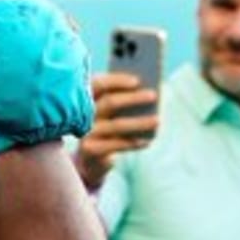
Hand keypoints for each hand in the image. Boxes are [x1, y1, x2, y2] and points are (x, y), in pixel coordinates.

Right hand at [74, 72, 158, 190]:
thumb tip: (147, 92)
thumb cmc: (104, 128)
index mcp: (83, 99)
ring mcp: (85, 131)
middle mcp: (81, 113)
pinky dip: (134, 142)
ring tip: (158, 120)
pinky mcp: (90, 149)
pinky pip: (117, 144)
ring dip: (139, 122)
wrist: (89, 158)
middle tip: (153, 95)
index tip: (137, 81)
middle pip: (109, 102)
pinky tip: (147, 141)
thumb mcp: (108, 112)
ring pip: (116, 125)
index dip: (116, 81)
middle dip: (132, 98)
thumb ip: (119, 100)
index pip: (97, 84)